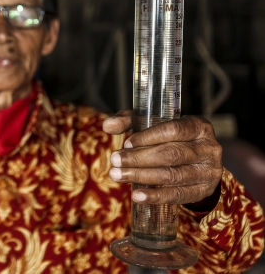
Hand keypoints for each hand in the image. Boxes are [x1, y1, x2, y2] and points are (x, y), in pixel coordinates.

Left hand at [102, 110, 222, 205]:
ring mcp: (209, 172)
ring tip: (117, 175)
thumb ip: (129, 121)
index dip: (148, 137)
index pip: (173, 130)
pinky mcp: (203, 191)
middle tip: (114, 161)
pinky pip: (178, 196)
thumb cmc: (168, 138)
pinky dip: (156, 196)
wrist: (195, 162)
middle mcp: (209, 148)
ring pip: (173, 176)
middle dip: (139, 159)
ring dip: (142, 177)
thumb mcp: (151, 123)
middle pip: (171, 155)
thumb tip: (107, 126)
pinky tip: (136, 196)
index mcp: (199, 127)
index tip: (126, 143)